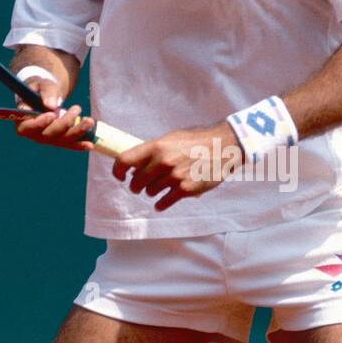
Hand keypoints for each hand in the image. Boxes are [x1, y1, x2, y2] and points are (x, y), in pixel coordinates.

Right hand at [13, 78, 95, 152]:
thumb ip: (46, 92)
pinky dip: (79, 144)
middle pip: (48, 135)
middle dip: (64, 124)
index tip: (51, 115)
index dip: (39, 124)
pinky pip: (69, 144)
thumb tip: (51, 105)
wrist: (46, 93)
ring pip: (61, 140)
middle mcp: (34, 134)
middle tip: (76, 108)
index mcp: (23, 121)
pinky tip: (89, 144)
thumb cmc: (40, 88)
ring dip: (77, 132)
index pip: (27, 128)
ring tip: (89, 121)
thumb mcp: (42, 84)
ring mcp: (48, 138)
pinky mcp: (59, 140)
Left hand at [113, 121, 244, 210]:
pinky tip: (161, 203)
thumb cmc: (198, 140)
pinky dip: (161, 204)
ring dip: (152, 192)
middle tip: (140, 185)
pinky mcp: (185, 189)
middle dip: (137, 185)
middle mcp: (163, 162)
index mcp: (156, 146)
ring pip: (150, 192)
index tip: (120, 176)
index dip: (118, 171)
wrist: (223, 146)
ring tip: (159, 188)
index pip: (125, 160)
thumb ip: (154, 150)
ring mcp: (174, 177)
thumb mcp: (172, 138)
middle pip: (136, 181)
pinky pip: (164, 202)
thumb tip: (136, 162)